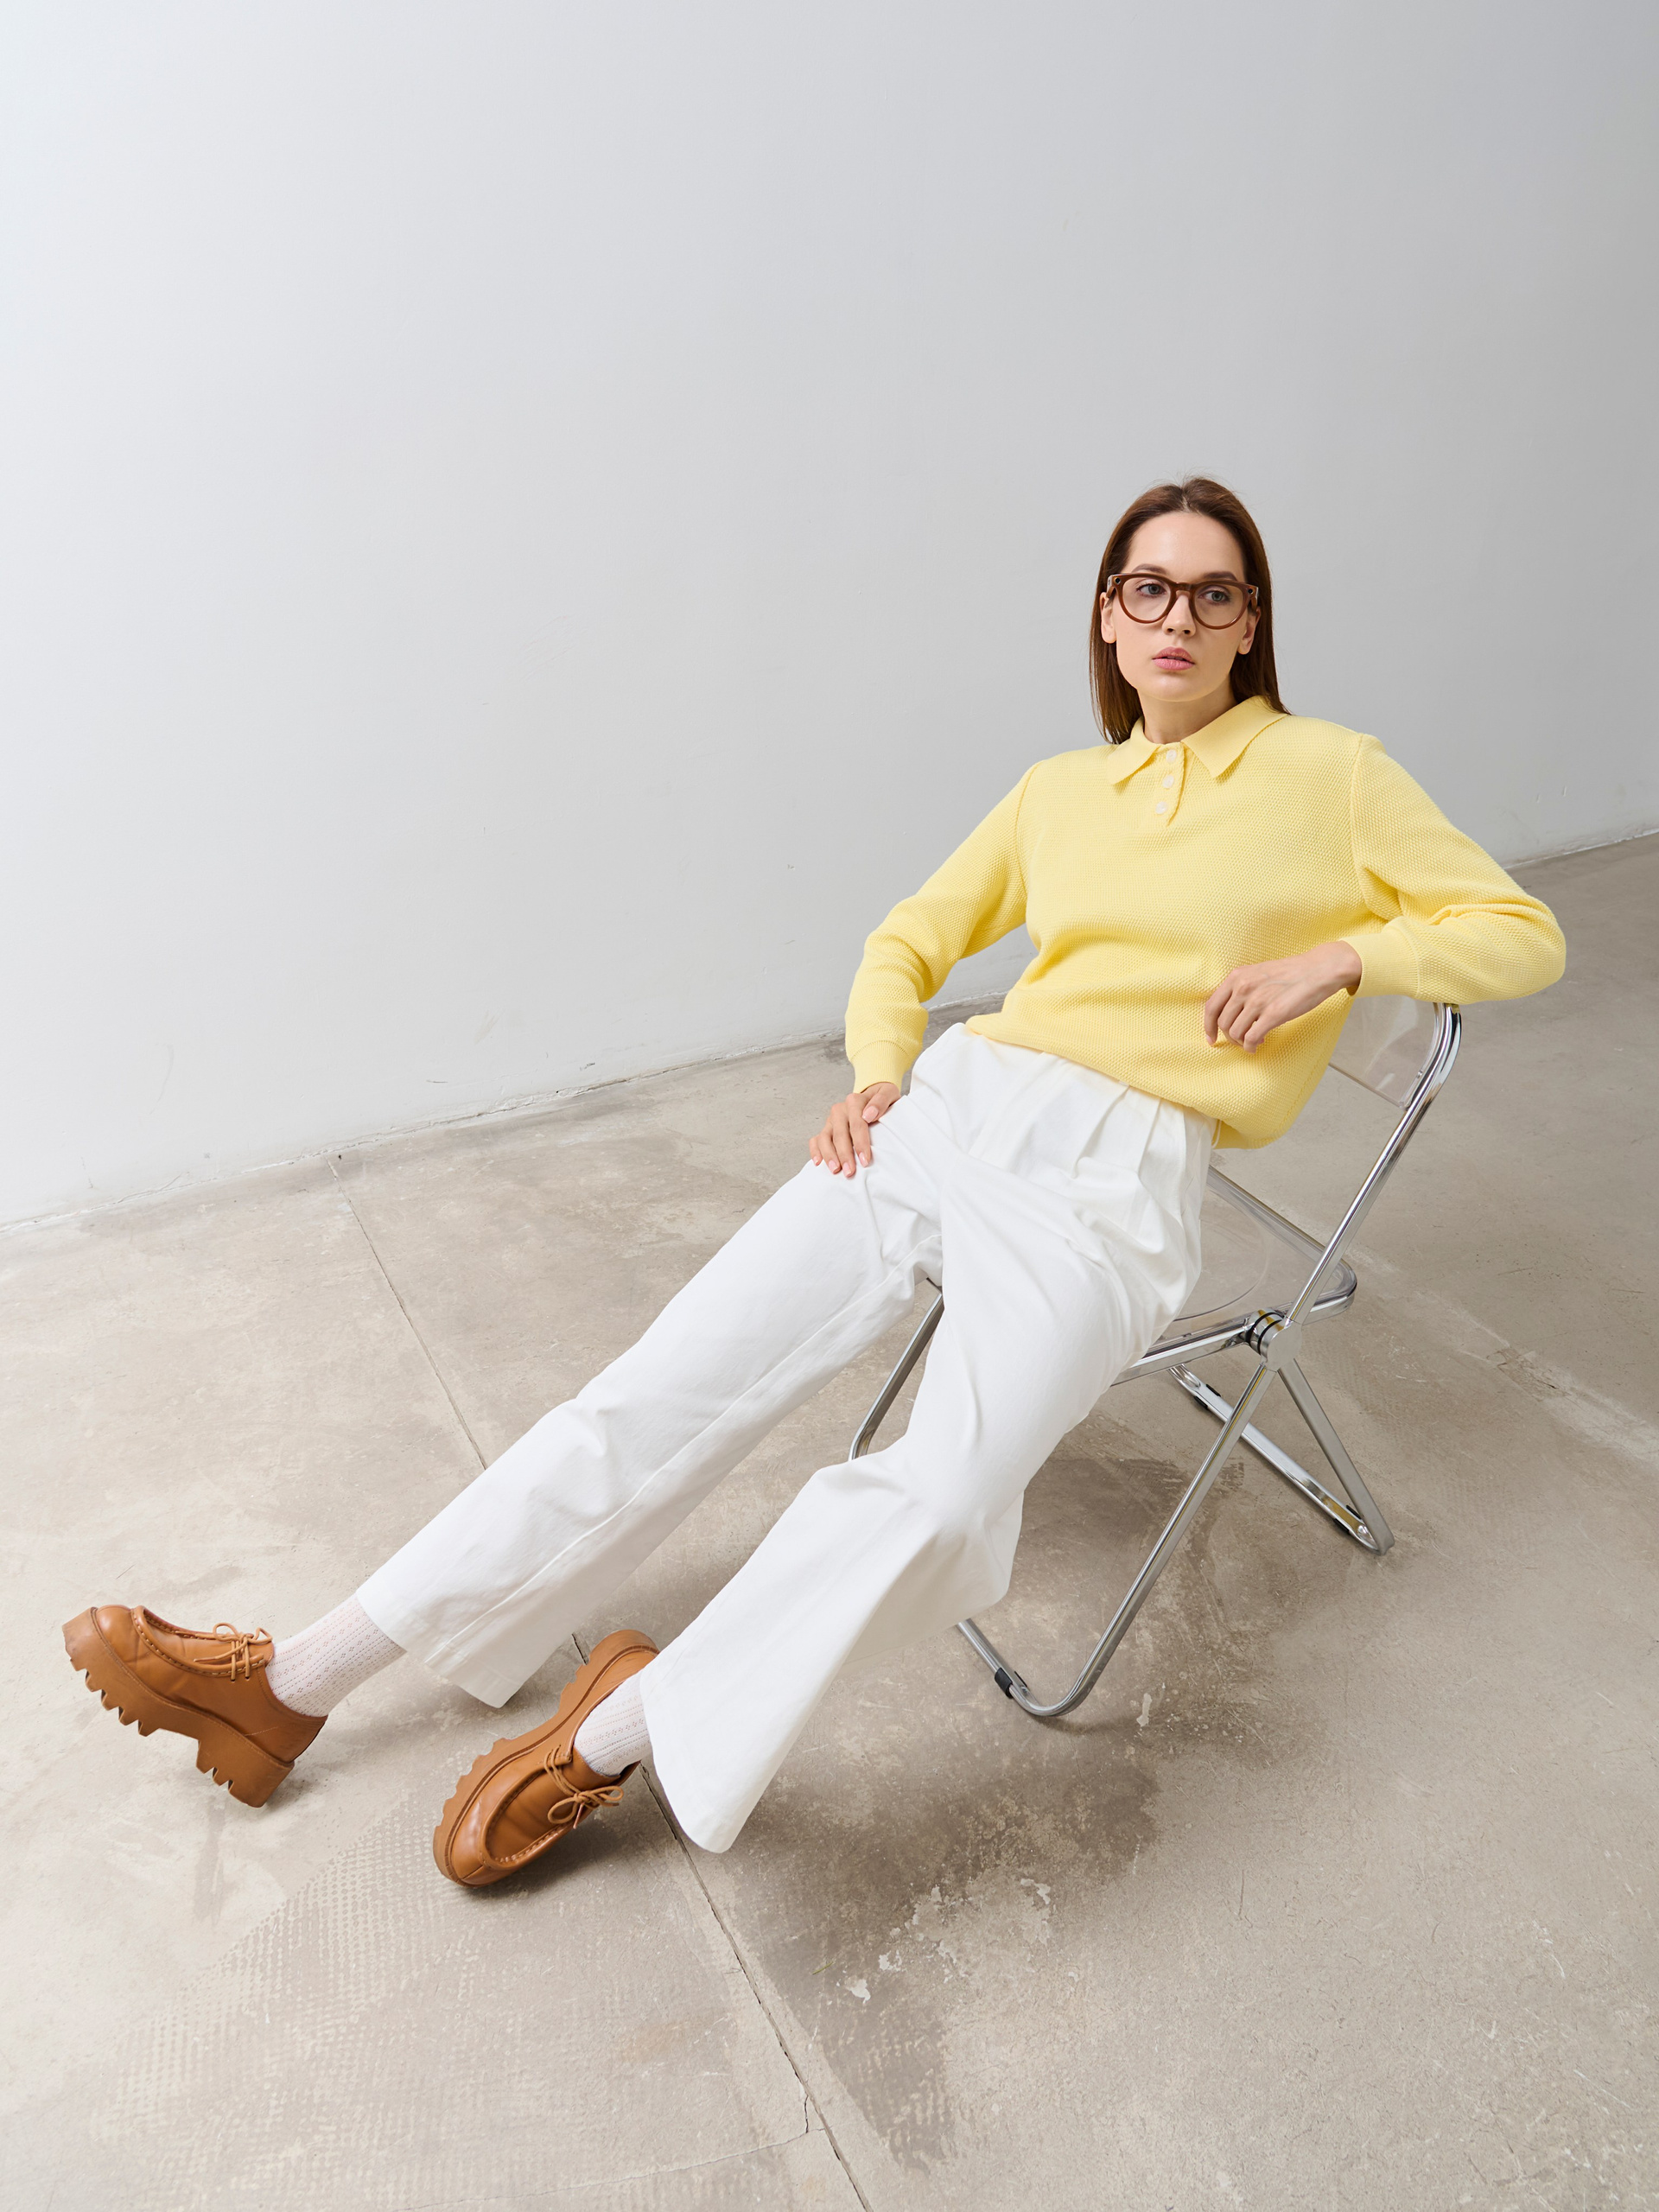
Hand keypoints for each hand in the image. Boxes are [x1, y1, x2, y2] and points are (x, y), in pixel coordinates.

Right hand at [809, 1083, 900, 1175]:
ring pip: (825, 1138)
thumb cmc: (882, 1101)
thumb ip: (881, 1101)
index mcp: (854, 1101)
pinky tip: (818, 1163)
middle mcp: (840, 1110)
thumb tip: (869, 1115)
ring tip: (835, 1170)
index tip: (865, 1160)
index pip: (857, 1124)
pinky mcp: (827, 1128)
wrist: (873, 1097)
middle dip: (844, 1154)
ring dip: (829, 1155)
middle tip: (850, 1171)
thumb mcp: (888, 1094)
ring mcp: (831, 1120)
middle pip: (840, 1134)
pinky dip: (815, 1151)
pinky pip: (816, 1140)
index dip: (860, 1143)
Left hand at [1204, 942, 1361, 1053]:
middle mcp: (1243, 988)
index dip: (1208, 1026)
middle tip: (1241, 1041)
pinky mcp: (1274, 1014)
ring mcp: (1258, 1001)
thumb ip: (1241, 988)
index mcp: (1237, 977)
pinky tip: (1257, 1046)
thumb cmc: (1290, 973)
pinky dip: (1250, 1047)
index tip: (1211, 1038)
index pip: (1211, 1007)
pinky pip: (1251, 1038)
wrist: (1318, 970)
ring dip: (1242, 1043)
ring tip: (1254, 1041)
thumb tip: (1229, 1012)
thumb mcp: (1257, 973)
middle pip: (1223, 1023)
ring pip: (1235, 1033)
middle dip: (1229, 1037)